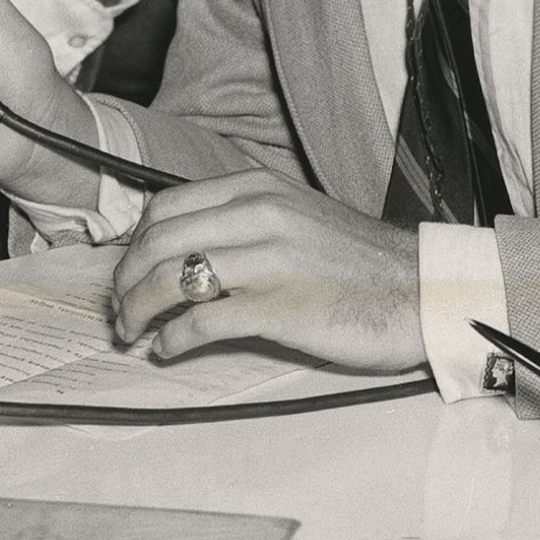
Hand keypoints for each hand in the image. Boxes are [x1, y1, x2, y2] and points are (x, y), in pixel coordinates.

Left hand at [110, 168, 423, 371]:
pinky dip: (173, 339)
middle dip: (125, 280)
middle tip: (120, 310)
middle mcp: (259, 215)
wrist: (419, 290)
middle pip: (158, 242)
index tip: (128, 273)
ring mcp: (268, 261)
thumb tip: (182, 250)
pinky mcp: (279, 308)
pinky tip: (168, 350)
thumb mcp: (296, 216)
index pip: (165, 208)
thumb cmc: (357, 262)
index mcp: (258, 189)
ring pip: (172, 278)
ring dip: (139, 310)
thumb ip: (242, 222)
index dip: (134, 245)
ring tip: (134, 331)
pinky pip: (203, 320)